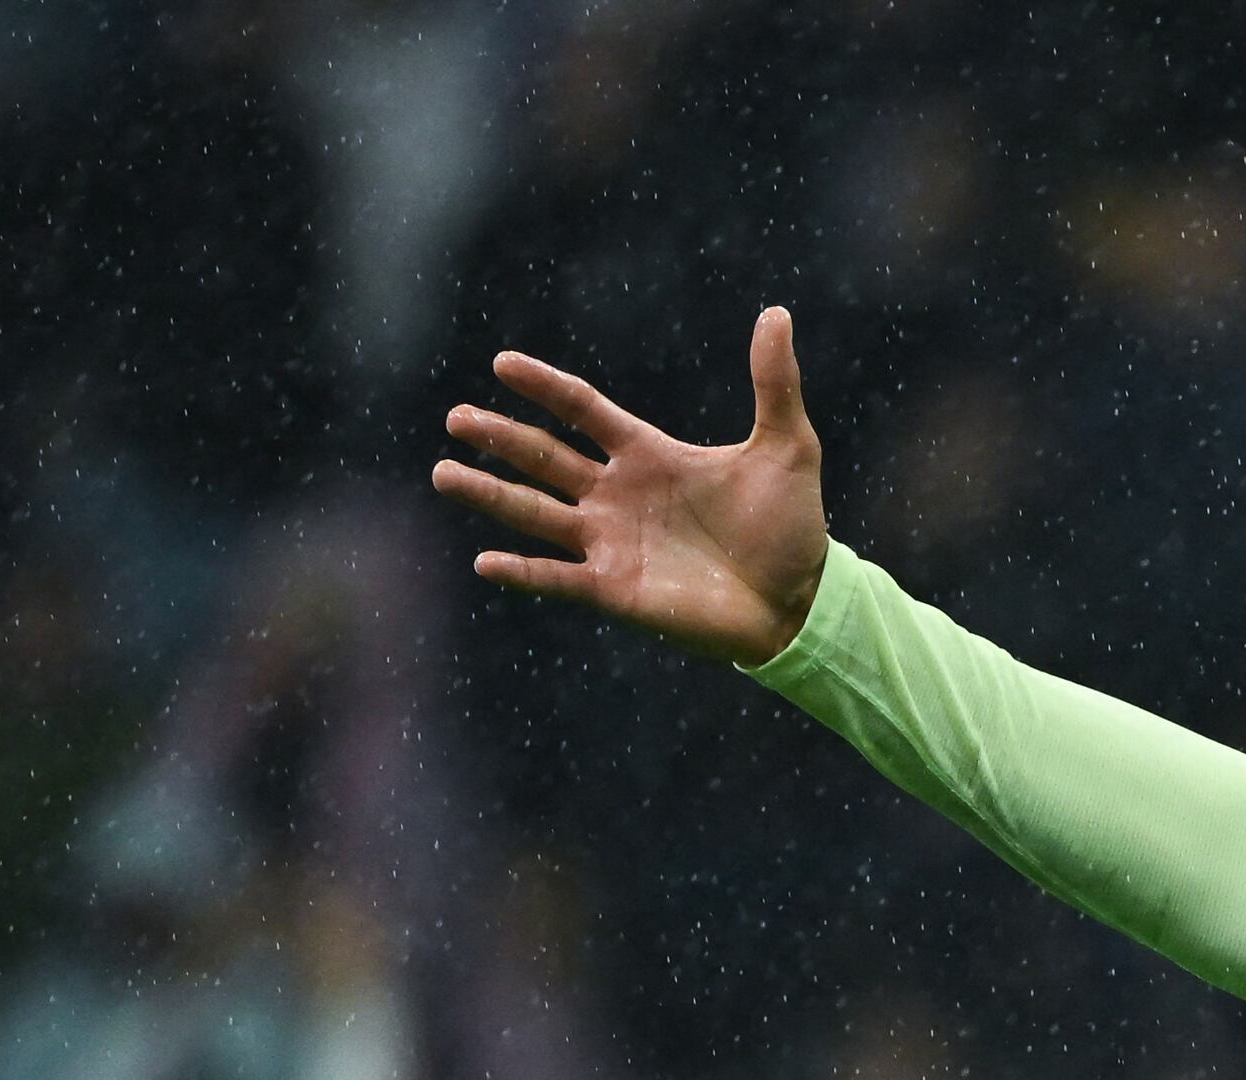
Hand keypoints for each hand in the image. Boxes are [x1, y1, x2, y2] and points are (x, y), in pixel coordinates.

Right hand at [437, 305, 830, 667]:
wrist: (801, 601)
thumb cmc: (791, 526)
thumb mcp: (787, 447)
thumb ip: (774, 383)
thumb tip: (778, 313)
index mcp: (647, 454)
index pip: (582, 410)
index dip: (544, 387)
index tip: (503, 363)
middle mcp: (617, 495)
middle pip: (543, 458)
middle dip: (499, 438)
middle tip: (456, 417)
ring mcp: (611, 543)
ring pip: (534, 513)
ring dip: (489, 494)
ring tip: (443, 474)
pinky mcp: (615, 590)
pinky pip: (558, 578)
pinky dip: (523, 573)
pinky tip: (485, 562)